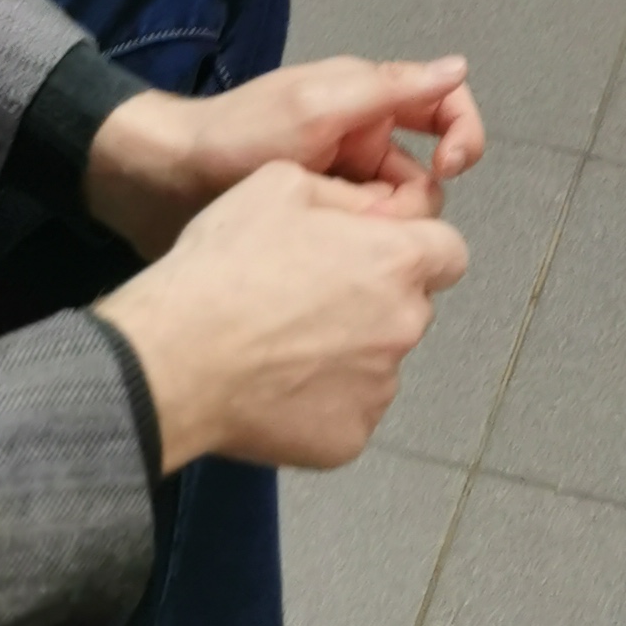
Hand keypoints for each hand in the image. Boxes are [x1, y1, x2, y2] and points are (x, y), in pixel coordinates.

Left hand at [83, 56, 484, 261]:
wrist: (165, 181)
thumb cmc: (240, 133)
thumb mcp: (317, 106)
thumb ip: (388, 89)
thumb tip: (458, 66)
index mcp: (368, 101)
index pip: (444, 107)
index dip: (461, 134)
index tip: (449, 168)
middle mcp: (362, 141)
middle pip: (423, 177)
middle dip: (406, 203)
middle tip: (363, 220)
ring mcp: (341, 185)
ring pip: (393, 216)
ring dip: (377, 231)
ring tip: (334, 244)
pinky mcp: (319, 223)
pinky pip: (360, 239)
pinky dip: (356, 250)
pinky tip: (331, 265)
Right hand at [98, 162, 469, 472]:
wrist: (176, 358)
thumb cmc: (226, 264)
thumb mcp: (281, 184)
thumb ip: (345, 193)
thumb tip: (376, 210)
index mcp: (394, 262)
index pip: (449, 252)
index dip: (416, 247)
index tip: (374, 251)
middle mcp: (402, 328)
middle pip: (409, 307)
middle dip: (376, 298)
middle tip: (312, 295)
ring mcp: (378, 392)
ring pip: (379, 361)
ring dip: (350, 350)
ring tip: (284, 342)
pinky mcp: (349, 440)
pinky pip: (349, 410)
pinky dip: (324, 399)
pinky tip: (277, 383)